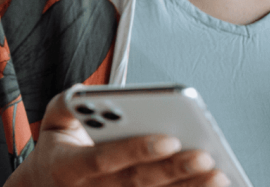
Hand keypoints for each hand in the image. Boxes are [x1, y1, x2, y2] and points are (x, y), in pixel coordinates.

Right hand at [5, 87, 227, 186]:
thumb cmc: (57, 156)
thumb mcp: (51, 126)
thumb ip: (67, 105)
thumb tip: (86, 91)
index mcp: (69, 166)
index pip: (105, 158)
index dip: (136, 150)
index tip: (169, 138)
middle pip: (136, 183)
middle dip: (174, 171)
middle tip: (204, 157)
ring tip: (218, 177)